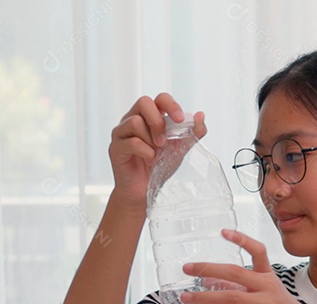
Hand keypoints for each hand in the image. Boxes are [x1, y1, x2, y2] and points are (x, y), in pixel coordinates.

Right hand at [108, 93, 206, 207]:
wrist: (144, 192)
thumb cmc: (158, 167)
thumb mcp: (179, 150)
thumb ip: (191, 134)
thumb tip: (201, 115)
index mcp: (150, 117)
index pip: (160, 99)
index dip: (171, 105)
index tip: (180, 119)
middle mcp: (134, 119)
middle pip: (143, 102)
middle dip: (157, 121)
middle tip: (164, 141)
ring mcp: (122, 132)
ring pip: (135, 121)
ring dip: (150, 139)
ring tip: (155, 153)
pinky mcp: (115, 147)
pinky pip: (130, 141)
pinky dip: (144, 151)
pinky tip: (148, 160)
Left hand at [181, 229, 316, 303]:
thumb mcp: (263, 296)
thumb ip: (238, 287)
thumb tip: (209, 280)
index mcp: (268, 276)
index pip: (257, 250)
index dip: (241, 239)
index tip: (223, 231)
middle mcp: (268, 286)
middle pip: (235, 271)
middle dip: (208, 268)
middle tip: (187, 268)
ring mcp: (268, 303)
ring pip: (232, 296)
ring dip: (205, 297)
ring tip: (186, 298)